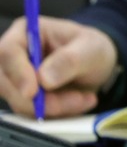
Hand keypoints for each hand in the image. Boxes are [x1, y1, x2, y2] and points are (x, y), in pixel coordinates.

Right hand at [0, 17, 117, 116]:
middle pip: (7, 82)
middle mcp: (12, 56)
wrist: (97, 68)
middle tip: (77, 100)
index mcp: (25, 32)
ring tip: (85, 99)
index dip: (17, 73)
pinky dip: (54, 114)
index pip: (7, 51)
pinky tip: (77, 105)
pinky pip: (30, 113)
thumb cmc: (91, 49)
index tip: (32, 92)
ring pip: (19, 102)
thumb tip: (43, 79)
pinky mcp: (21, 98)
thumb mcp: (92, 48)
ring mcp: (14, 79)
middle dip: (40, 99)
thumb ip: (70, 60)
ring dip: (52, 108)